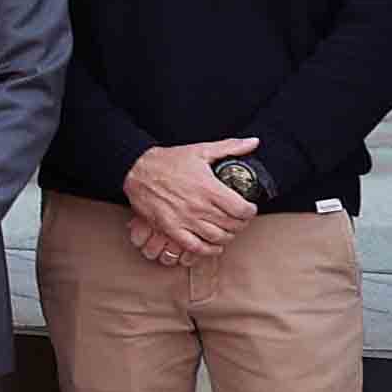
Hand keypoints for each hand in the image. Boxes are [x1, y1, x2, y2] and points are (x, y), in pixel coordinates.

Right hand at [120, 136, 260, 261]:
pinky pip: (196, 247)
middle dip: (241, 223)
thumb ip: (230, 147)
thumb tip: (253, 142)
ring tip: (228, 230)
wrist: (137, 169)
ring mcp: (185, 220)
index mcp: (209, 188)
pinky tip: (214, 246)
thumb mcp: (201, 150)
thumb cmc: (168, 160)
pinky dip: (209, 250)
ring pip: (217, 238)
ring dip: (228, 236)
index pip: (241, 209)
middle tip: (239, 219)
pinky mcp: (171, 229)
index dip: (250, 211)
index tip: (249, 208)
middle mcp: (199, 206)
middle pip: (232, 225)